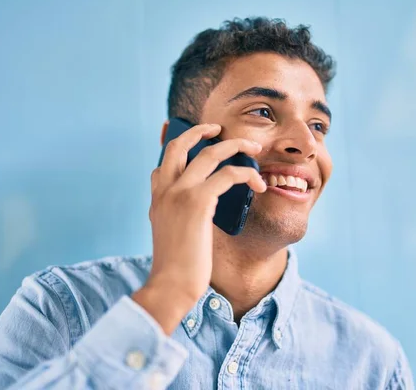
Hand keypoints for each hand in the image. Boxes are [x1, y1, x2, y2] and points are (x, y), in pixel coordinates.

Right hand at [132, 123, 265, 333]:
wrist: (171, 285)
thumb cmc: (176, 268)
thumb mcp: (169, 236)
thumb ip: (177, 217)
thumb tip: (194, 214)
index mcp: (157, 198)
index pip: (162, 163)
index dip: (179, 148)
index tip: (197, 145)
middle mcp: (164, 189)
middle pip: (179, 144)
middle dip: (200, 131)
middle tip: (219, 129)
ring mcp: (179, 193)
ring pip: (209, 152)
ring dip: (235, 145)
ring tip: (253, 148)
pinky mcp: (198, 201)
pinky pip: (228, 174)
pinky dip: (247, 174)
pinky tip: (259, 184)